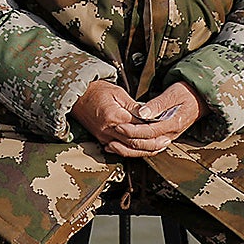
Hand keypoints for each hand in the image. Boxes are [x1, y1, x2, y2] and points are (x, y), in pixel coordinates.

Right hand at [71, 79, 202, 156]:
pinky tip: (143, 150)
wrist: (77, 96)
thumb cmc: (96, 91)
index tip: (164, 126)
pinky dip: (133, 152)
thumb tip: (149, 114)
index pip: (138, 127)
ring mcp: (104, 137)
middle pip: (134, 142)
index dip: (152, 128)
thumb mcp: (118, 92)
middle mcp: (108, 130)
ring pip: (128, 150)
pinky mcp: (102, 140)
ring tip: (158, 147)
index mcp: (114, 116)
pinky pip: (120, 150)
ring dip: (145, 151)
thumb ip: (134, 106)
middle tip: (166, 141)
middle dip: (152, 143)